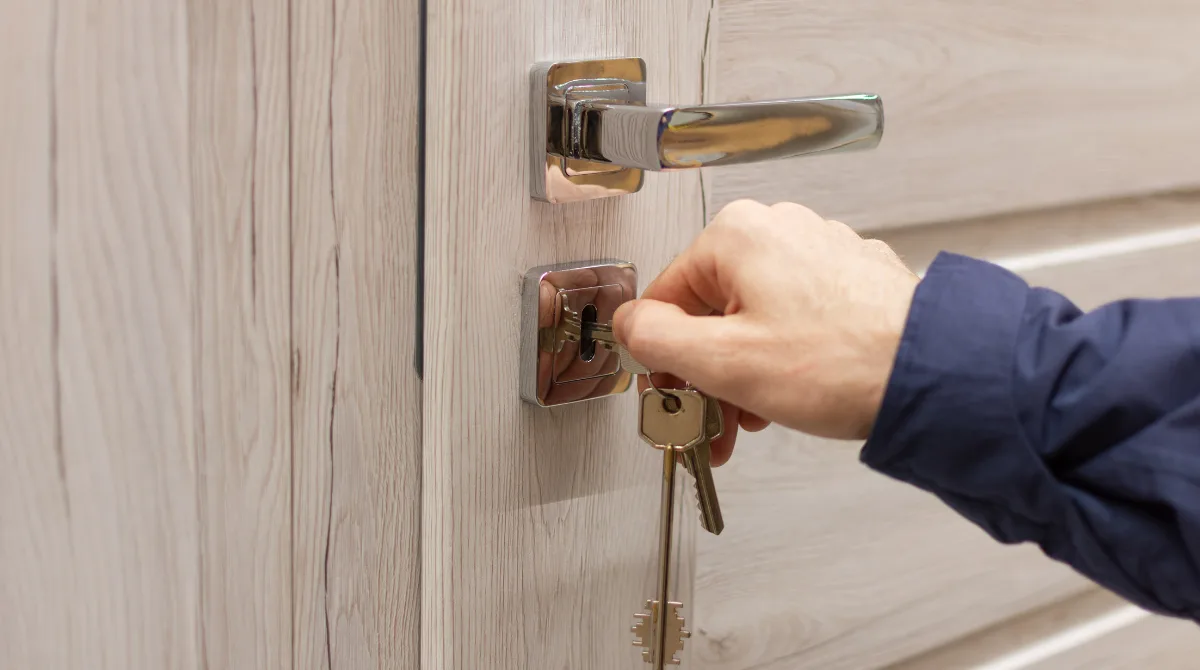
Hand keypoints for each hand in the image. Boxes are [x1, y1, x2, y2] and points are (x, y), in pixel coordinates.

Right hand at [612, 200, 919, 464]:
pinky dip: (782, 358)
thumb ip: (655, 340)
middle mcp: (779, 229)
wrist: (935, 375)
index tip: (672, 399)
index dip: (661, 360)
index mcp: (737, 235)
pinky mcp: (850, 278)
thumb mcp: (722, 362)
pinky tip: (790, 397)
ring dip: (742, 373)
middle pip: (710, 309)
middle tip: (712, 422)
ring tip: (753, 419)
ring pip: (752, 317)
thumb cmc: (843, 363)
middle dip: (707, 374)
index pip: (664, 298)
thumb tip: (629, 327)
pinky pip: (793, 317)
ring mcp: (820, 250)